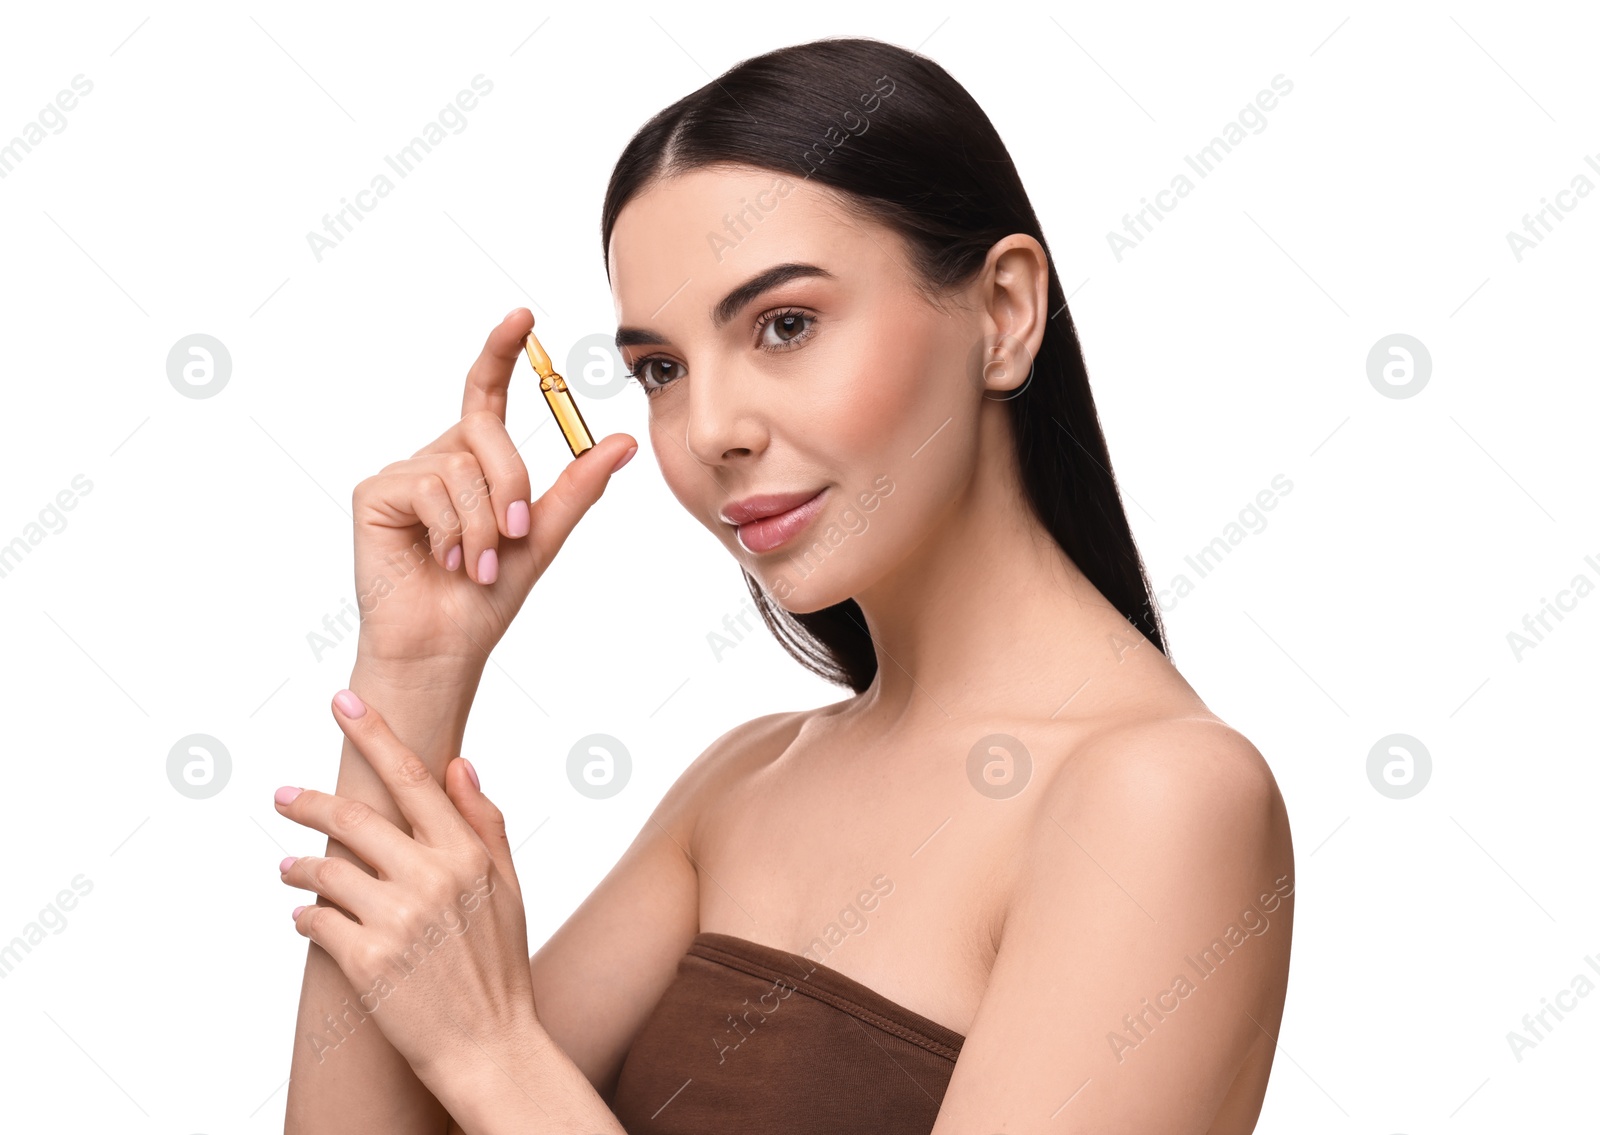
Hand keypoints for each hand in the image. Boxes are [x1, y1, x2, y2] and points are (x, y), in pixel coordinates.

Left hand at [276, 688, 540, 1087]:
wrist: (490, 1047)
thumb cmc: (499, 967)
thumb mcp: (509, 887)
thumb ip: (485, 822)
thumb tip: (461, 764)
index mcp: (468, 854)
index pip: (413, 777)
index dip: (375, 734)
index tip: (344, 702)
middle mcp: (432, 877)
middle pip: (354, 816)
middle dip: (308, 801)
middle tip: (282, 796)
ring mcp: (397, 918)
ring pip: (324, 870)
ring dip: (298, 867)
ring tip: (288, 870)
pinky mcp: (365, 959)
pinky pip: (314, 920)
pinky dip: (304, 917)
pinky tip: (307, 920)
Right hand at [353, 308, 637, 670]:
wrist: (447, 644)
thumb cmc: (488, 597)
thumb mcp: (543, 535)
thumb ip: (578, 485)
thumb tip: (623, 440)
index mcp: (474, 462)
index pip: (486, 394)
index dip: (502, 353)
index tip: (524, 316)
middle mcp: (436, 458)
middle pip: (484, 431)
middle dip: (511, 484)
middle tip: (514, 536)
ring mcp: (402, 473)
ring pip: (461, 465)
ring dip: (483, 521)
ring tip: (477, 562)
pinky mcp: (374, 493)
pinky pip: (429, 486)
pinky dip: (453, 527)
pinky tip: (448, 558)